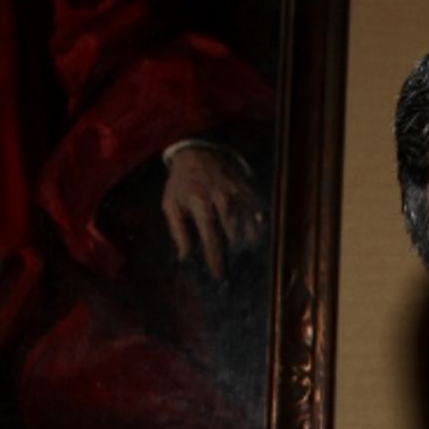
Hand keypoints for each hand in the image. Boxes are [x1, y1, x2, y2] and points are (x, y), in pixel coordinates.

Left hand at [161, 146, 264, 279]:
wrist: (196, 153)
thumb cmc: (181, 183)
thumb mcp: (171, 204)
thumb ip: (177, 231)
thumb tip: (184, 257)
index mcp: (199, 202)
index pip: (210, 237)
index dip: (215, 259)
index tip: (218, 275)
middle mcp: (222, 198)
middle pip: (233, 235)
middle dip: (232, 254)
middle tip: (232, 269)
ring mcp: (237, 194)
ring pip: (248, 227)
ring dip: (245, 245)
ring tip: (242, 257)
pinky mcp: (247, 191)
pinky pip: (257, 215)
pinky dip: (256, 230)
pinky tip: (252, 240)